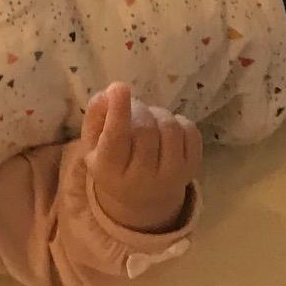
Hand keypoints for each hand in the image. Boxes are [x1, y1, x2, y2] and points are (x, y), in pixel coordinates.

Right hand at [82, 82, 200, 233]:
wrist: (142, 198)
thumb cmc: (113, 162)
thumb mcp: (93, 144)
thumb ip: (95, 115)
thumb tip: (110, 93)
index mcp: (110, 171)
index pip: (116, 138)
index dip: (118, 111)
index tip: (119, 86)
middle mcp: (142, 179)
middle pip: (145, 130)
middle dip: (138, 109)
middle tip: (133, 109)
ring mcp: (171, 176)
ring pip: (169, 128)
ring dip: (158, 114)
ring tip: (149, 121)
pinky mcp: (192, 168)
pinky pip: (190, 131)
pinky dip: (178, 121)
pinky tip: (165, 131)